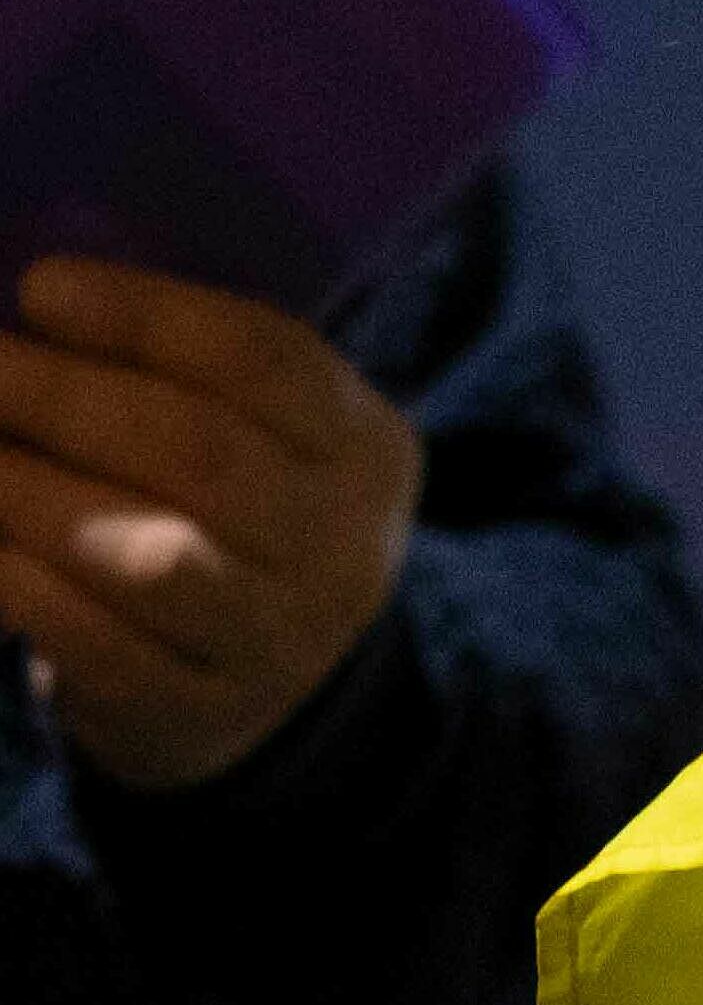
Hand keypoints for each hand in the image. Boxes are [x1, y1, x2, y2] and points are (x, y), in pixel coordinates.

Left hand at [0, 256, 423, 788]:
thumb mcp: (268, 436)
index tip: (43, 287)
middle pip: (205, 454)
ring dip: (31, 494)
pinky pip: (95, 647)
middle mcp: (340, 543)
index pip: (271, 362)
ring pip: (149, 557)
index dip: (150, 318)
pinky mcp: (197, 717)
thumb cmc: (244, 516)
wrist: (281, 690)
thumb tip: (43, 303)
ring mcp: (278, 640)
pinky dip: (19, 586)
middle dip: (68, 397)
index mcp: (366, 447)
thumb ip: (186, 376)